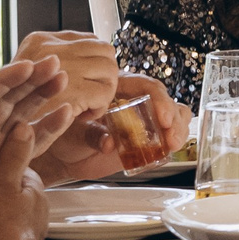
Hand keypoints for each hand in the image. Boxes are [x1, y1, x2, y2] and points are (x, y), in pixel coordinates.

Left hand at [0, 55, 66, 234]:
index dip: (4, 79)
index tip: (27, 66)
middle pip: (5, 99)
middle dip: (29, 79)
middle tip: (54, 64)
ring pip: (20, 114)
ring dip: (40, 95)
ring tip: (62, 79)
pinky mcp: (7, 161)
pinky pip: (31, 139)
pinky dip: (48, 126)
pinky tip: (66, 114)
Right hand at [15, 30, 121, 125]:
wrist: (9, 144)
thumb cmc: (24, 113)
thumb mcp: (38, 76)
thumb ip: (63, 59)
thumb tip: (98, 47)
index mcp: (39, 41)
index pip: (89, 39)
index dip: (96, 62)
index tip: (88, 80)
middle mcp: (47, 49)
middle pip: (104, 50)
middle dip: (106, 75)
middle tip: (90, 95)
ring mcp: (58, 69)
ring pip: (109, 69)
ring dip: (105, 91)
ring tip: (86, 105)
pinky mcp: (68, 92)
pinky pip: (103, 92)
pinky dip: (100, 107)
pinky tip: (83, 115)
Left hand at [34, 74, 192, 183]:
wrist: (61, 152)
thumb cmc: (64, 131)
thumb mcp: (74, 130)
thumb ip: (91, 134)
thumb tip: (108, 143)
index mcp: (119, 88)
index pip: (148, 87)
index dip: (159, 101)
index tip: (163, 118)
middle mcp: (135, 102)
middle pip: (165, 102)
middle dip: (173, 119)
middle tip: (171, 137)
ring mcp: (143, 121)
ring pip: (173, 117)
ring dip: (177, 130)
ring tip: (172, 145)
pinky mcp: (146, 140)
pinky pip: (166, 138)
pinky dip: (171, 143)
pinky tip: (168, 151)